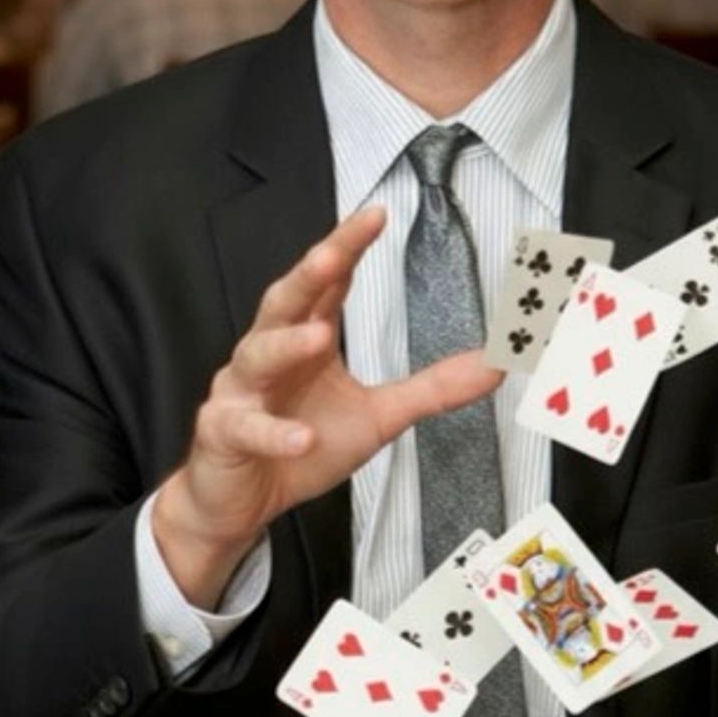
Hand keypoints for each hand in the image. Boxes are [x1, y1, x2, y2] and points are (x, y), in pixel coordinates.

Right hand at [153, 205, 500, 605]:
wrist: (241, 501)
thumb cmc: (301, 445)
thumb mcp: (378, 417)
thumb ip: (432, 389)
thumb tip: (494, 366)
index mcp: (307, 339)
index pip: (327, 284)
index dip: (347, 248)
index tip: (375, 216)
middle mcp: (270, 353)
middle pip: (286, 301)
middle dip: (308, 274)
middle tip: (333, 253)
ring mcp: (241, 391)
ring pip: (257, 355)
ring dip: (286, 344)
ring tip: (317, 337)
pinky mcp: (223, 432)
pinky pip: (246, 427)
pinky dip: (274, 432)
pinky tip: (301, 438)